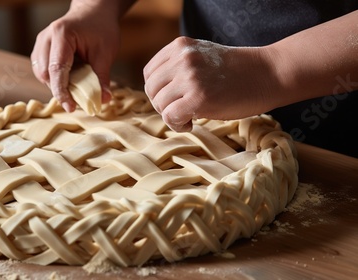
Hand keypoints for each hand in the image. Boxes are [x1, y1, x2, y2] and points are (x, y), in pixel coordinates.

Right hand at [31, 4, 120, 111]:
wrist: (93, 13)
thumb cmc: (100, 28)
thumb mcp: (106, 52)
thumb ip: (102, 77)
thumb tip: (104, 100)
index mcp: (61, 35)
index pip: (56, 69)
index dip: (62, 92)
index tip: (71, 107)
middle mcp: (46, 38)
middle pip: (45, 74)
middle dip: (59, 89)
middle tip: (79, 99)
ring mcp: (40, 43)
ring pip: (41, 74)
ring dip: (55, 85)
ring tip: (75, 87)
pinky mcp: (40, 49)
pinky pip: (41, 70)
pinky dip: (53, 79)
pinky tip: (68, 80)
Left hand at [143, 37, 277, 131]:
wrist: (269, 74)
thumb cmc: (236, 72)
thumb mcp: (201, 58)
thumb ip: (178, 68)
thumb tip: (155, 94)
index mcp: (180, 46)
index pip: (149, 73)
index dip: (159, 91)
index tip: (176, 98)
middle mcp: (182, 58)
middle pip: (151, 89)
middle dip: (163, 104)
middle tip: (183, 109)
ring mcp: (190, 76)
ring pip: (159, 104)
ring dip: (172, 115)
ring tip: (191, 115)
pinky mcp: (198, 97)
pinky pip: (170, 116)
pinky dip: (178, 124)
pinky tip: (192, 122)